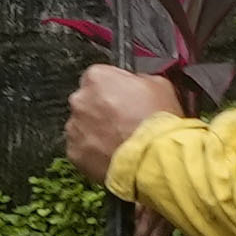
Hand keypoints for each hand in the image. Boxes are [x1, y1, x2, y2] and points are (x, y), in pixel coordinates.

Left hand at [59, 64, 169, 183]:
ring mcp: (74, 127)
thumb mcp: (160, 86)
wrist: (152, 159)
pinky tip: (113, 154)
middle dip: (102, 110)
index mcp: (97, 77)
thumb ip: (141, 80)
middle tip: (124, 122)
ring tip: (120, 141)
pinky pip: (82, 149)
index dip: (114, 89)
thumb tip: (138, 83)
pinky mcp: (74, 152)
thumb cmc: (156, 123)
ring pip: (83, 126)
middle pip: (88, 101)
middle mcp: (80, 100)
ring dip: (97, 132)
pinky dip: (94, 152)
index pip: (99, 77)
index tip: (124, 99)